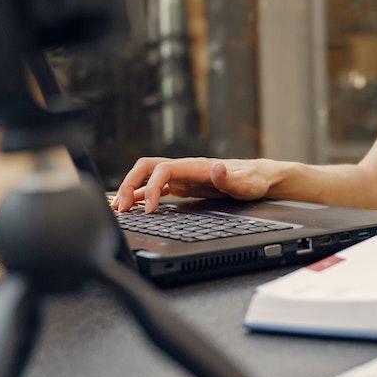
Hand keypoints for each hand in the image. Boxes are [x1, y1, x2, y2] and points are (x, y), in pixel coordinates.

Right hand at [111, 156, 275, 212]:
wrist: (257, 178)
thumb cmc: (252, 181)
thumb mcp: (246, 183)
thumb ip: (231, 178)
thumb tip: (217, 168)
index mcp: (195, 166)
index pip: (162, 170)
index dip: (151, 187)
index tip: (151, 210)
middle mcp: (184, 168)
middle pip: (146, 168)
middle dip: (130, 185)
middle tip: (121, 208)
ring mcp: (181, 176)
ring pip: (147, 177)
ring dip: (131, 190)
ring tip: (119, 208)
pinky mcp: (181, 185)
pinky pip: (155, 187)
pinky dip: (141, 196)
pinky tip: (133, 207)